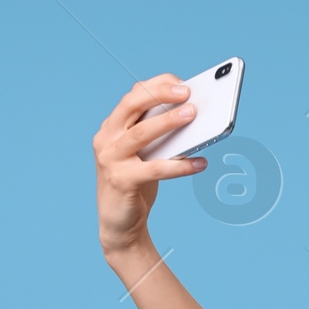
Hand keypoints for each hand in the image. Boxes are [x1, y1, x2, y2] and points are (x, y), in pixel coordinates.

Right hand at [92, 75, 208, 258]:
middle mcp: (106, 138)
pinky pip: (155, 169)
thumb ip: (158, 136)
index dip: (157, 85)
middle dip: (160, 94)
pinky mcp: (121, 181)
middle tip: (187, 92)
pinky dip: (180, 166)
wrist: (120, 226)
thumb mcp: (145, 155)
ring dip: (169, 122)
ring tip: (194, 115)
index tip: (181, 83)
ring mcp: (110, 159)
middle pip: (132, 105)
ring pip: (141, 133)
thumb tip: (191, 116)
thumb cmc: (137, 185)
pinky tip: (201, 163)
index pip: (133, 95)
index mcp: (112, 127)